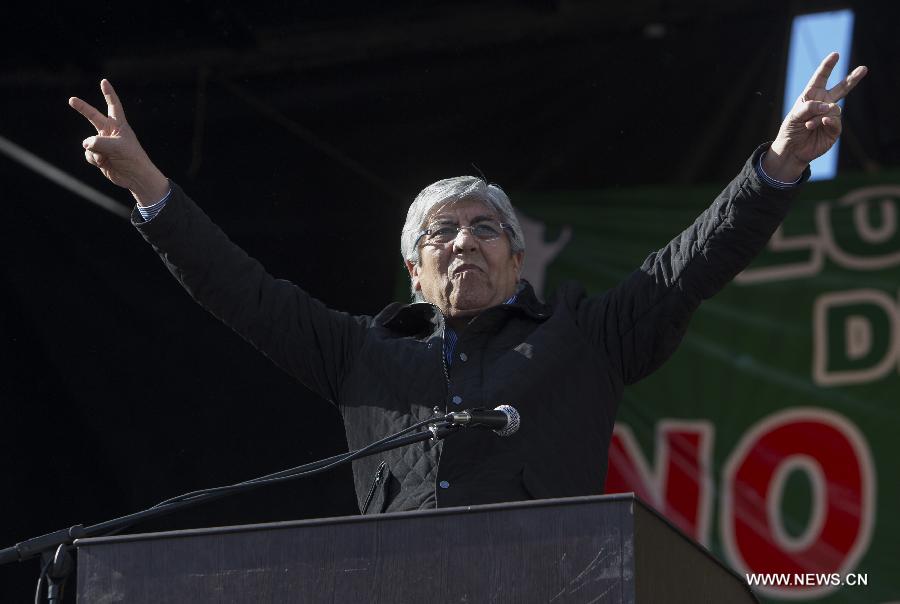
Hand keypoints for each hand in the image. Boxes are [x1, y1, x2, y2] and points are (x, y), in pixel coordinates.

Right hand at [69, 79, 169, 205]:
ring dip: (95, 151)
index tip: (104, 82)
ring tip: (106, 158)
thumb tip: (86, 144)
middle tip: (71, 99)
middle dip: (82, 108)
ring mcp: (103, 144)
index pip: (113, 106)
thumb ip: (98, 142)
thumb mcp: (117, 147)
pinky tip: (103, 163)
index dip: (108, 94)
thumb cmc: (132, 158)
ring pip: (88, 142)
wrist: (135, 177)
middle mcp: (110, 132)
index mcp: (119, 126)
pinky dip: (94, 159)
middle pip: (93, 117)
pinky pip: (88, 154)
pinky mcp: (99, 156)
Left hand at [765, 52, 867, 181]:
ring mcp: (830, 116)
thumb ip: (808, 107)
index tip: (835, 55)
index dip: (827, 67)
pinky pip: (836, 121)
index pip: (820, 78)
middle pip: (841, 88)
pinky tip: (820, 123)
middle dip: (852, 79)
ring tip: (808, 124)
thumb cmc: (791, 131)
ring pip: (833, 109)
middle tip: (864, 68)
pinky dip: (828, 121)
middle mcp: (824, 104)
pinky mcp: (834, 129)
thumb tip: (828, 106)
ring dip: (819, 115)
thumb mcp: (793, 116)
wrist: (791, 150)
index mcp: (811, 96)